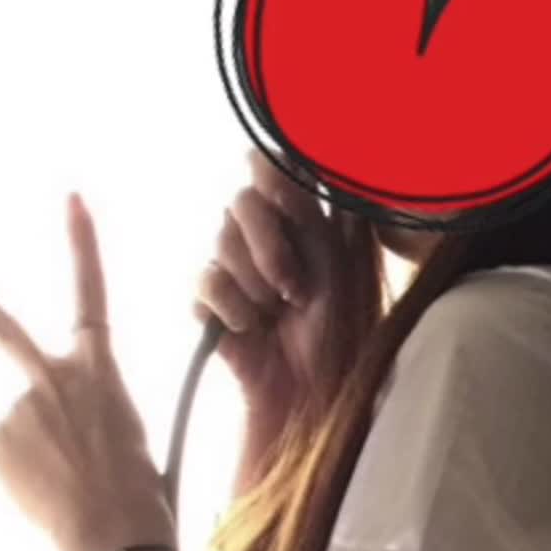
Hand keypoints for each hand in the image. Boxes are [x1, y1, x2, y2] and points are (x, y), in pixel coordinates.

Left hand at [0, 193, 175, 550]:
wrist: (116, 536)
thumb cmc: (139, 496)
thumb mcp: (134, 440)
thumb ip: (88, 414)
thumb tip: (41, 425)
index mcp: (101, 372)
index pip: (91, 296)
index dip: (82, 245)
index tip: (71, 201)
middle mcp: (54, 378)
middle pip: (3, 329)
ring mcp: (18, 407)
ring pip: (22, 427)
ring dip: (39, 454)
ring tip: (69, 487)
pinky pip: (7, 455)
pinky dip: (24, 475)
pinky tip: (47, 494)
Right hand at [193, 147, 384, 427]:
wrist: (314, 397)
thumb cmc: (344, 336)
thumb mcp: (347, 266)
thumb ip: (334, 209)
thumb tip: (335, 152)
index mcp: (301, 221)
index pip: (271, 167)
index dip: (275, 180)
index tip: (295, 207)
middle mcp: (266, 237)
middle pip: (241, 201)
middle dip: (268, 245)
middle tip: (294, 290)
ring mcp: (236, 270)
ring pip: (220, 241)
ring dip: (254, 284)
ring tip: (278, 316)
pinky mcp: (213, 305)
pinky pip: (204, 282)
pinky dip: (229, 307)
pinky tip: (251, 330)